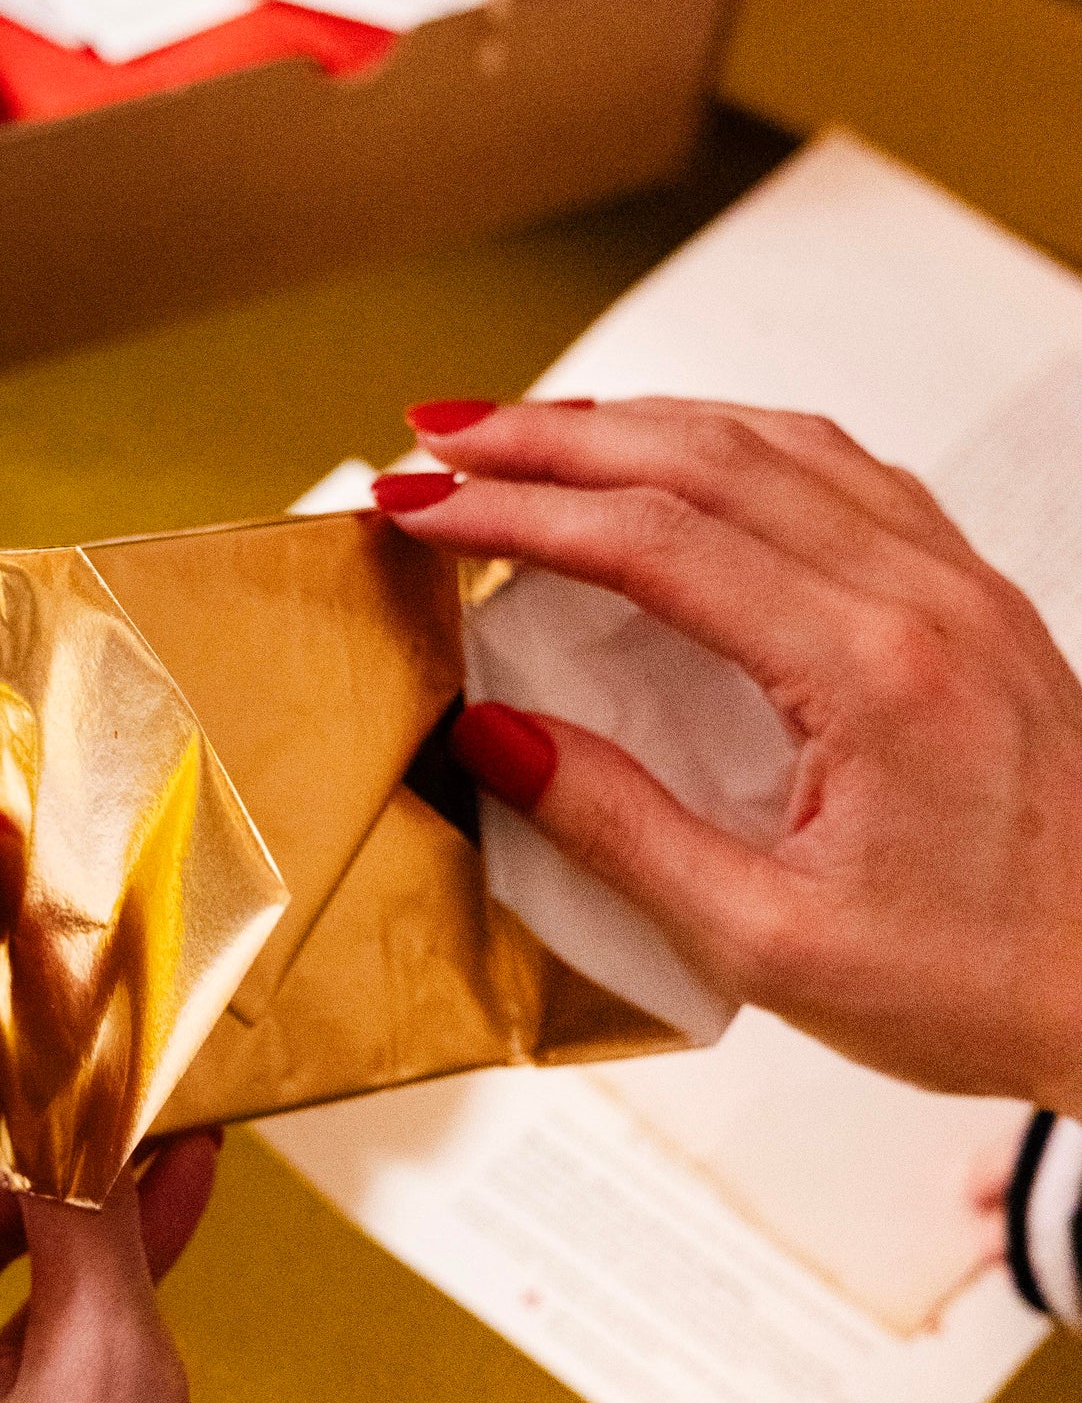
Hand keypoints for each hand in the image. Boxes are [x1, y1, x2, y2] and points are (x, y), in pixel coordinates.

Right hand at [376, 396, 1081, 1113]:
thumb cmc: (981, 981)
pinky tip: (678, 455)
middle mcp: (923, 596)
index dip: (517, 514)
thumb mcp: (769, 941)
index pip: (653, 543)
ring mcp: (956, 583)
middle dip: (549, 436)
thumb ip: (620, 828)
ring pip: (773, 441)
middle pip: (703, 455)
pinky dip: (729, 440)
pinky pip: (836, 469)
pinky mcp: (968, 596)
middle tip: (438, 436)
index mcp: (871, 672)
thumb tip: (497, 736)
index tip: (421, 508)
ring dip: (635, 421)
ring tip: (528, 432)